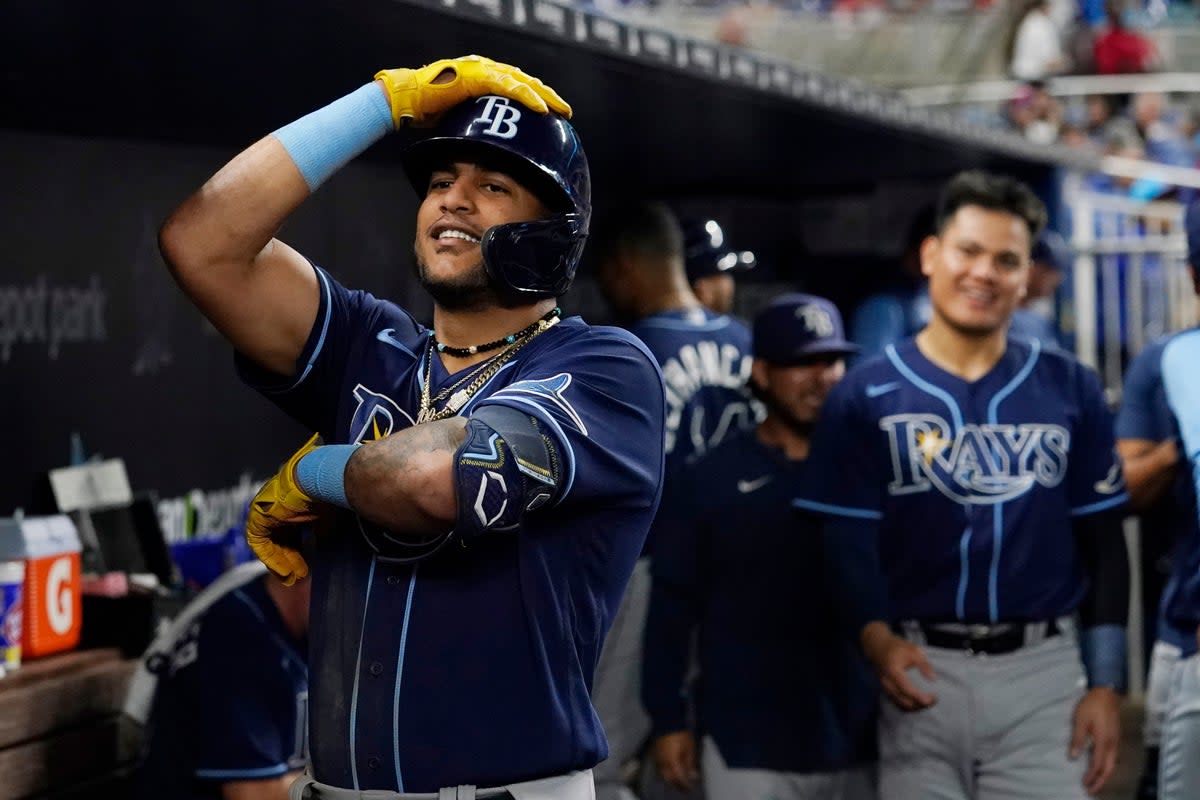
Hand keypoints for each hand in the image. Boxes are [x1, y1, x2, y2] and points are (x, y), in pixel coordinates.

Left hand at [246, 433, 323, 585]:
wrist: (313, 480)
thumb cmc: (324, 494)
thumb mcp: (325, 519)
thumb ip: (321, 533)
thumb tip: (323, 549)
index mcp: (291, 504)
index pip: (291, 532)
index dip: (298, 551)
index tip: (306, 566)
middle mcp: (276, 507)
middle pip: (280, 538)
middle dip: (290, 558)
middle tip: (299, 575)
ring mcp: (264, 510)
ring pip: (269, 542)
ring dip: (281, 561)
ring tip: (291, 577)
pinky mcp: (257, 517)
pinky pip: (260, 543)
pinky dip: (271, 558)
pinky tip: (284, 570)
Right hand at [374, 55, 570, 127]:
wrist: (405, 100)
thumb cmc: (428, 111)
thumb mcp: (461, 121)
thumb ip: (477, 126)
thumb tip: (487, 148)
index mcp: (483, 79)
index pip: (517, 88)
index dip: (536, 100)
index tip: (553, 116)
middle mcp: (485, 70)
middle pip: (525, 83)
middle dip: (547, 97)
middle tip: (565, 113)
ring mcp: (481, 70)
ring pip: (522, 81)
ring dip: (543, 96)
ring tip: (559, 110)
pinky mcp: (476, 75)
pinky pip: (508, 86)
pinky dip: (526, 97)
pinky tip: (540, 108)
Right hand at [653, 731, 698, 792]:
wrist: (668, 721)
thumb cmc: (680, 733)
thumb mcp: (689, 748)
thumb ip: (690, 764)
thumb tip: (693, 775)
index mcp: (673, 762)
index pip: (679, 779)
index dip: (685, 785)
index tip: (691, 788)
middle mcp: (663, 763)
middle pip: (669, 780)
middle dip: (677, 785)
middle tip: (684, 788)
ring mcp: (658, 758)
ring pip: (662, 775)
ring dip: (670, 780)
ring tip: (677, 781)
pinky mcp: (655, 754)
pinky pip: (659, 768)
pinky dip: (664, 773)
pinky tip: (669, 772)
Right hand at [861, 621, 937, 710]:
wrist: (878, 647)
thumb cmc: (897, 647)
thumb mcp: (913, 651)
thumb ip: (923, 664)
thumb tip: (933, 679)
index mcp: (892, 671)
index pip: (906, 689)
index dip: (920, 697)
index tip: (934, 698)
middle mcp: (887, 683)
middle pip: (904, 701)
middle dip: (920, 704)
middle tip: (934, 700)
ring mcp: (885, 688)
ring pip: (901, 705)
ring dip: (916, 707)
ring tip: (928, 702)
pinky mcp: (886, 690)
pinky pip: (898, 703)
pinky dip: (909, 706)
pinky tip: (919, 702)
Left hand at [1070, 686, 1120, 795]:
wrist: (1107, 693)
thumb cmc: (1091, 705)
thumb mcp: (1080, 720)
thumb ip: (1077, 739)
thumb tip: (1074, 757)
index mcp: (1103, 742)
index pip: (1098, 765)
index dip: (1092, 777)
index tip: (1084, 785)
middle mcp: (1112, 744)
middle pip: (1108, 769)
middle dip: (1101, 781)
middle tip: (1092, 791)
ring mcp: (1116, 741)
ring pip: (1113, 764)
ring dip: (1104, 775)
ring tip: (1096, 782)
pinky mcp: (1116, 737)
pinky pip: (1113, 757)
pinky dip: (1107, 766)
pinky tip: (1102, 767)